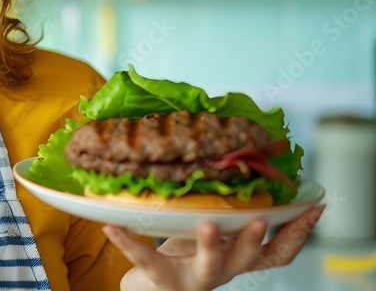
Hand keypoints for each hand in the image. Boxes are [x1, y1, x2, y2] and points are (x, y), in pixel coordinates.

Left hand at [105, 204, 324, 290]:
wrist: (151, 288)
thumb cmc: (184, 251)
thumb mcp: (208, 227)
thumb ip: (223, 203)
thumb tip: (234, 151)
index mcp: (236, 255)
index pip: (278, 249)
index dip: (299, 231)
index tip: (315, 204)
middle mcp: (222, 269)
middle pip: (248, 259)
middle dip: (256, 238)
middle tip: (260, 217)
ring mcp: (193, 278)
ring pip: (208, 265)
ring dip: (211, 245)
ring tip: (207, 223)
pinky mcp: (160, 279)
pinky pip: (144, 259)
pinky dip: (127, 241)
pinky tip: (111, 225)